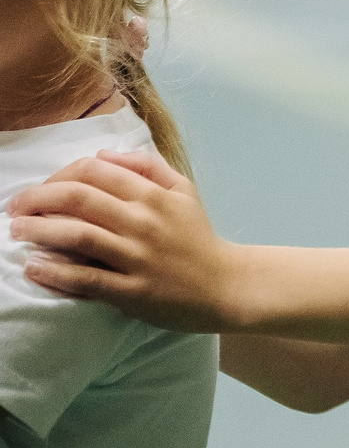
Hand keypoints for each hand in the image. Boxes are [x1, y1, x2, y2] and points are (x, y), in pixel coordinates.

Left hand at [8, 151, 247, 330]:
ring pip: (77, 236)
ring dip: (38, 231)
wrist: (228, 286)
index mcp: (153, 195)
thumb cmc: (198, 237)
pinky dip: (55, 272)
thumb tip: (102, 155)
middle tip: (15, 209)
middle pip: (78, 198)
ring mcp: (138, 258)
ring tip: (17, 233)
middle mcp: (144, 222)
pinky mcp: (134, 292)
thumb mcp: (183, 190)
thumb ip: (146, 166)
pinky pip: (86, 279)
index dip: (56, 175)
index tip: (38, 190)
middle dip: (36, 199)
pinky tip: (34, 268)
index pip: (93, 171)